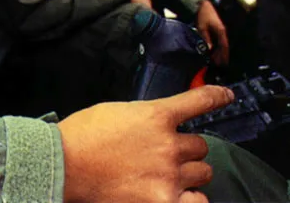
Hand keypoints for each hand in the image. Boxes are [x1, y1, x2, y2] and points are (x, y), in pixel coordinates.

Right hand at [58, 85, 234, 202]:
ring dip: (188, 172)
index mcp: (155, 115)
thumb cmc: (82, 136)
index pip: (199, 101)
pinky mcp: (164, 201)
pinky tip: (177, 194)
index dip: (217, 97)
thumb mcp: (116, 112)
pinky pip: (198, 202)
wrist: (63, 165)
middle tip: (166, 154)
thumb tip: (159, 124)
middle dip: (186, 149)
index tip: (226, 96)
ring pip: (203, 172)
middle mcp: (168, 145)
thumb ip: (145, 117)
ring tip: (166, 175)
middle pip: (200, 145)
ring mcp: (168, 175)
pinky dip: (191, 198)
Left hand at [195, 1, 228, 65]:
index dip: (224, 55)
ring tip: (216, 60)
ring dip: (219, 52)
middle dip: (222, 55)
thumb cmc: (202, 15)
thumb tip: (210, 49)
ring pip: (221, 44)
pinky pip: (218, 40)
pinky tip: (213, 51)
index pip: (224, 46)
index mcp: (221, 31)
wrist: (201, 5)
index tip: (223, 62)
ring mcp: (219, 30)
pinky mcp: (216, 29)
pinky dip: (216, 47)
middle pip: (224, 46)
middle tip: (219, 64)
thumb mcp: (202, 27)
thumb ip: (206, 39)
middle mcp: (222, 31)